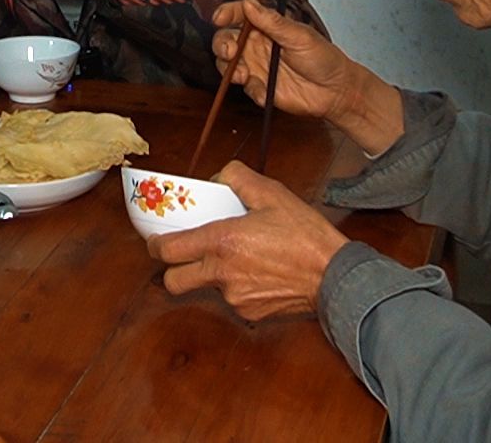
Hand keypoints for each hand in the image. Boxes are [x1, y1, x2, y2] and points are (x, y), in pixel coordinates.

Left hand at [148, 161, 348, 319]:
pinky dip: (236, 287)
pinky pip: (232, 299)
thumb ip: (238, 178)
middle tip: (183, 255)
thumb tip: (219, 178)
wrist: (336, 277)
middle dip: (171, 269)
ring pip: (206, 289)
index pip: (168, 250)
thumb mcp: (272, 193)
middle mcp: (222, 274)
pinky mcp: (250, 313)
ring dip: (211, 275)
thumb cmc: (305, 235)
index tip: (155, 239)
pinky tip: (257, 273)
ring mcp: (235, 298)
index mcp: (221, 242)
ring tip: (236, 258)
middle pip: (173, 282)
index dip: (155, 245)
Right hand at [210, 0, 402, 154]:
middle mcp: (256, 45)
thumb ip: (272, 22)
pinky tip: (264, 91)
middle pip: (226, 39)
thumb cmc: (324, 58)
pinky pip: (245, 88)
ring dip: (229, 69)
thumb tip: (249, 2)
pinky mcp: (259, 87)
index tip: (219, 18)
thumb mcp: (299, 36)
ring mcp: (256, 66)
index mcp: (266, 27)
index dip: (226, 14)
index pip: (239, 14)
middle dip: (222, 45)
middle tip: (230, 52)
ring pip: (228, 64)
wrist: (336, 91)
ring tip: (243, 76)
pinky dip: (251, 90)